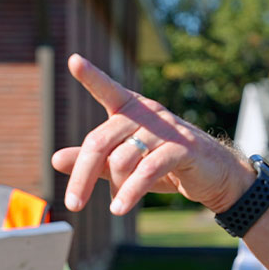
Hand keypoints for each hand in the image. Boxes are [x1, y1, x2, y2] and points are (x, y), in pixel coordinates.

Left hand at [51, 54, 254, 214]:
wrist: (213, 176)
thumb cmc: (165, 165)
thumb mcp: (125, 163)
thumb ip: (93, 161)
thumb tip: (55, 159)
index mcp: (131, 109)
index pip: (107, 89)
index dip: (91, 76)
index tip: (73, 61)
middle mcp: (146, 113)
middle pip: (100, 142)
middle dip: (82, 175)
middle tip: (73, 203)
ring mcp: (165, 129)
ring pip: (122, 159)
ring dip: (114, 187)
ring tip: (116, 205)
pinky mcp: (182, 148)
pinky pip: (146, 171)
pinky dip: (130, 192)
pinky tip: (119, 208)